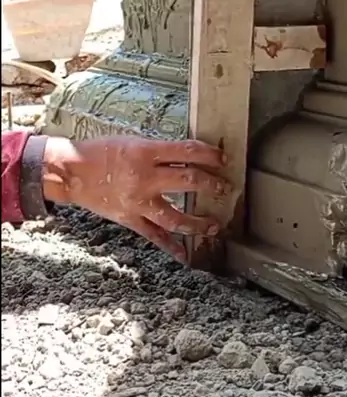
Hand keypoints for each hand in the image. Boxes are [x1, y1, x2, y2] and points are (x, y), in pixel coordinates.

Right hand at [42, 136, 228, 261]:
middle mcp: (145, 178)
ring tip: (214, 225)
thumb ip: (158, 151)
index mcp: (146, 153)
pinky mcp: (130, 219)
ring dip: (199, 223)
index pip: (187, 152)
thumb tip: (187, 157)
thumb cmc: (100, 152)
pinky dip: (170, 246)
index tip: (222, 159)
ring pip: (176, 217)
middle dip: (212, 185)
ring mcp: (138, 202)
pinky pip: (154, 236)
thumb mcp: (132, 142)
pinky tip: (184, 254)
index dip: (210, 155)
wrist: (71, 172)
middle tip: (226, 188)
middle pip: (189, 182)